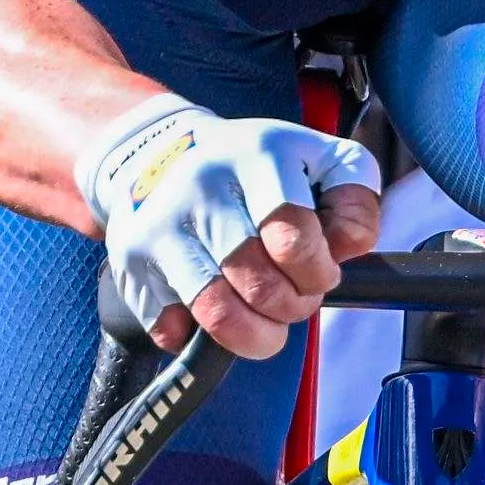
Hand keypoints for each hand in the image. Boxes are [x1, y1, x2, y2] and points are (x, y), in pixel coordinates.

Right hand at [77, 95, 385, 359]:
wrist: (159, 148)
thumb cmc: (253, 164)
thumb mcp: (319, 159)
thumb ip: (354, 201)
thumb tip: (347, 249)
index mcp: (258, 156)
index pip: (293, 236)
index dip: (318, 271)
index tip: (322, 274)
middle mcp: (203, 186)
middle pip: (258, 281)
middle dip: (291, 306)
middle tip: (295, 299)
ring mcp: (161, 224)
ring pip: (213, 310)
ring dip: (253, 336)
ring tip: (266, 326)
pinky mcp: (130, 258)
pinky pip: (168, 326)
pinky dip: (198, 336)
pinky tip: (216, 312)